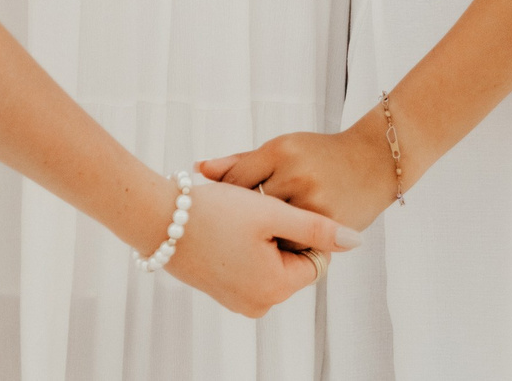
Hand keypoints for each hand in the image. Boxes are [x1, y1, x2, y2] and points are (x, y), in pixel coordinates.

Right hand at [158, 176, 359, 317]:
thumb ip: (318, 227)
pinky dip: (244, 244)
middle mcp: (259, 303)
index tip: (274, 208)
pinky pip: (248, 264)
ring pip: (270, 259)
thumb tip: (356, 242)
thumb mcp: (271, 212)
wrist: (155, 218)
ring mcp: (237, 301)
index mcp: (276, 288)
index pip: (315, 256)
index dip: (300, 226)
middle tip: (253, 209)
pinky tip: (224, 225)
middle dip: (280, 231)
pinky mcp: (221, 291)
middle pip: (292, 260)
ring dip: (262, 235)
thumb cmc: (213, 212)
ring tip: (236, 216)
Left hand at [199, 124, 398, 232]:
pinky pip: (297, 245)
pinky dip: (289, 247)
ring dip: (265, 238)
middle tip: (233, 231)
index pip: (236, 180)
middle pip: (253, 209)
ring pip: (273, 232)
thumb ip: (240, 163)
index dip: (227, 198)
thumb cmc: (319, 155)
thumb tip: (198, 168)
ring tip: (255, 241)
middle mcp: (296, 174)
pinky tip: (283, 244)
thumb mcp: (281, 150)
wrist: (375, 161)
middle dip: (244, 221)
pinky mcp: (330, 222)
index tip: (224, 208)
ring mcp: (314, 200)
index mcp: (280, 151)